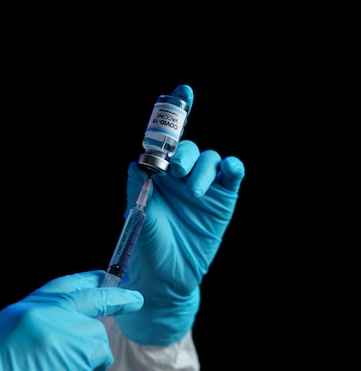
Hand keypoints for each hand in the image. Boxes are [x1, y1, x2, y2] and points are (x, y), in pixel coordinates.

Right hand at [0, 271, 142, 370]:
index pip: (61, 285)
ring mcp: (57, 328)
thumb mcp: (10, 340)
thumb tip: (73, 326)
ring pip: (95, 335)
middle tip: (134, 299)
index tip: (103, 277)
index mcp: (21, 310)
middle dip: (115, 298)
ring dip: (91, 358)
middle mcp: (40, 311)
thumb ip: (40, 326)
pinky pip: (97, 356)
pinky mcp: (72, 349)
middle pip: (88, 298)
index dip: (86, 280)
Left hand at [114, 85, 244, 345]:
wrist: (167, 278)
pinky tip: (228, 171)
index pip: (166, 140)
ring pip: (211, 158)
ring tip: (195, 192)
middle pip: (188, 147)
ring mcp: (204, 187)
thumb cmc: (147, 245)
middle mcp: (180, 176)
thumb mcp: (138, 214)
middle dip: (185, 153)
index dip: (174, 113)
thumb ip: (139, 185)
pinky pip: (233, 174)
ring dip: (204, 168)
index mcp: (157, 174)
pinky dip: (232, 167)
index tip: (184, 92)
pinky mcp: (224, 200)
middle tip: (178, 172)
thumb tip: (139, 159)